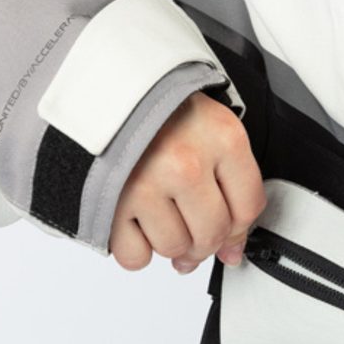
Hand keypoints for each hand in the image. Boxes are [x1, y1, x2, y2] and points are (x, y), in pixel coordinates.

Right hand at [108, 91, 266, 273]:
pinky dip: (134, 247)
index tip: (227, 227)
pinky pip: (135, 256)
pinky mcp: (109, 203)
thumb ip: (232, 188)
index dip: (238, 227)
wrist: (95, 88)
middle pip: (211, 235)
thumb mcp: (209, 129)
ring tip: (157, 210)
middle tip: (188, 223)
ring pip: (174, 248)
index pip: (248, 209)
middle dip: (202, 239)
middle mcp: (185, 161)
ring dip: (168, 241)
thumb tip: (232, 252)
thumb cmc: (157, 111)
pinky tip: (133, 218)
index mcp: (221, 137)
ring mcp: (145, 183)